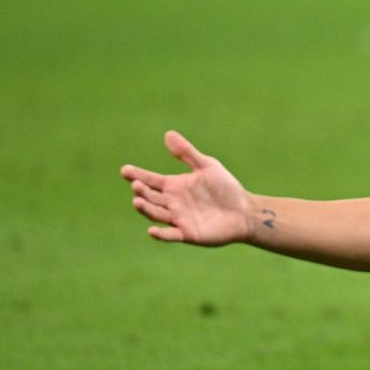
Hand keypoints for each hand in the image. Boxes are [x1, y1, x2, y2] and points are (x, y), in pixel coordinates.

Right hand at [120, 130, 255, 245]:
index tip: (125, 170)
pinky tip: (152, 230)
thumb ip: (187, 153)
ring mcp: (178, 218)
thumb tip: (168, 134)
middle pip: (150, 197)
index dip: (137, 175)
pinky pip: (171, 235)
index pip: (150, 180)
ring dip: (146, 209)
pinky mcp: (188, 233)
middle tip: (135, 184)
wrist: (244, 210)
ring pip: (156, 214)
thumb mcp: (207, 166)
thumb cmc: (225, 188)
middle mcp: (172, 203)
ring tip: (137, 201)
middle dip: (141, 191)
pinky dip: (161, 234)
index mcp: (173, 186)